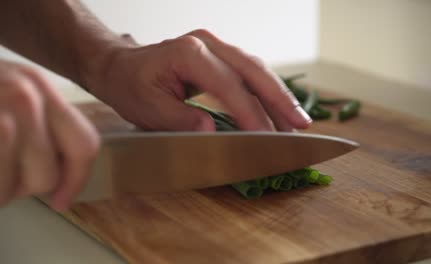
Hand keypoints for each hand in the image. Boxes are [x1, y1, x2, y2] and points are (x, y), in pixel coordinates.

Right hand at [0, 59, 98, 210]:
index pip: (84, 143)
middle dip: (24, 184)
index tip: (61, 200)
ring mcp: (8, 106)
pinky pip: (3, 185)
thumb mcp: (6, 98)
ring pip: (30, 181)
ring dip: (4, 188)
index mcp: (40, 88)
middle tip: (1, 171)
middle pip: (51, 171)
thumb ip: (39, 127)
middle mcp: (28, 94)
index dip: (75, 179)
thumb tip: (61, 177)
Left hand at [85, 29, 311, 131]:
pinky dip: (266, 92)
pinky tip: (278, 109)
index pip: (229, 85)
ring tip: (296, 122)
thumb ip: (180, 120)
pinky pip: (249, 73)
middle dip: (279, 99)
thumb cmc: (130, 85)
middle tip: (300, 125)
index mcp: (189, 52)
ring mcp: (216, 47)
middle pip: (253, 70)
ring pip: (257, 69)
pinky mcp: (220, 57)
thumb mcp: (148, 108)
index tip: (266, 138)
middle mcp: (208, 43)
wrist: (120, 66)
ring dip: (278, 96)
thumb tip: (212, 133)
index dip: (250, 113)